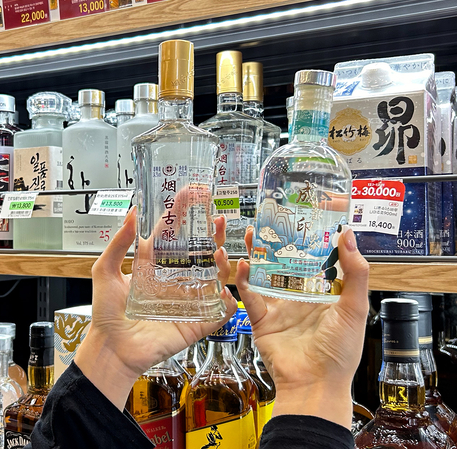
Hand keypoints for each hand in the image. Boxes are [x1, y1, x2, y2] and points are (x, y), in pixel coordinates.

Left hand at [74, 208, 237, 409]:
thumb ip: (118, 243)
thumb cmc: (106, 314)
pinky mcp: (196, 323)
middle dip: (210, 233)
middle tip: (216, 217)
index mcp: (153, 267)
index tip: (190, 194)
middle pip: (198, 252)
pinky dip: (228, 299)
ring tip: (220, 247)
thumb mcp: (105, 272)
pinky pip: (219, 310)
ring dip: (221, 261)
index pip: (171, 235)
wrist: (112, 349)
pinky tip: (226, 286)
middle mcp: (173, 280)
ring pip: (213, 277)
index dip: (181, 215)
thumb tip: (130, 213)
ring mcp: (186, 301)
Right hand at [235, 226, 369, 428]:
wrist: (314, 384)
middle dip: (276, 242)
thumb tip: (349, 236)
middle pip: (284, 263)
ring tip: (250, 232)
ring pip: (263, 273)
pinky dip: (244, 279)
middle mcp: (299, 297)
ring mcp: (278, 307)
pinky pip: (249, 295)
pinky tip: (244, 264)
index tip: (304, 216)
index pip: (315, 260)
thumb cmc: (340, 352)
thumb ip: (355, 273)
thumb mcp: (354, 309)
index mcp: (324, 294)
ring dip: (255, 253)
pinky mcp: (260, 319)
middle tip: (270, 219)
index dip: (308, 239)